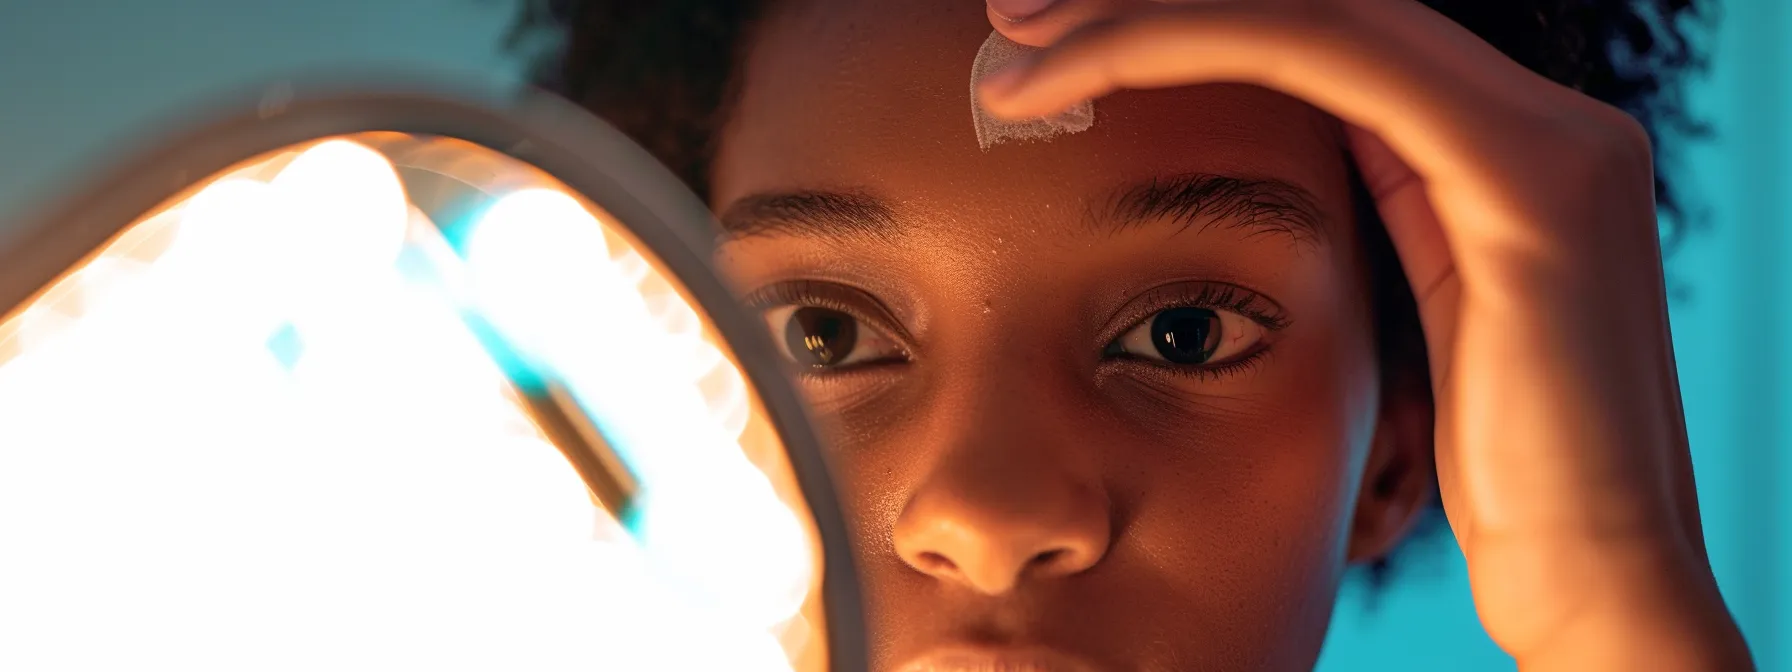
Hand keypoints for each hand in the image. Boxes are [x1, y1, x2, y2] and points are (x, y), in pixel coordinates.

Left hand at [977, 1, 1751, 667]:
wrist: (1599, 586)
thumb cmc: (1493, 487)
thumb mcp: (1413, 325)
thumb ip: (1373, 224)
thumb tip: (1268, 176)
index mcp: (1512, 150)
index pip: (1332, 38)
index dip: (1193, 27)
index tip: (1058, 51)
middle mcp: (1546, 119)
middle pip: (1320, 4)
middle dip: (1151, 4)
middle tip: (1014, 17)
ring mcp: (1550, 139)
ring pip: (1313, 12)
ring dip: (1145, 17)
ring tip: (1017, 55)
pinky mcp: (1527, 183)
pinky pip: (1328, 62)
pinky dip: (1189, 48)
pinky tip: (1085, 76)